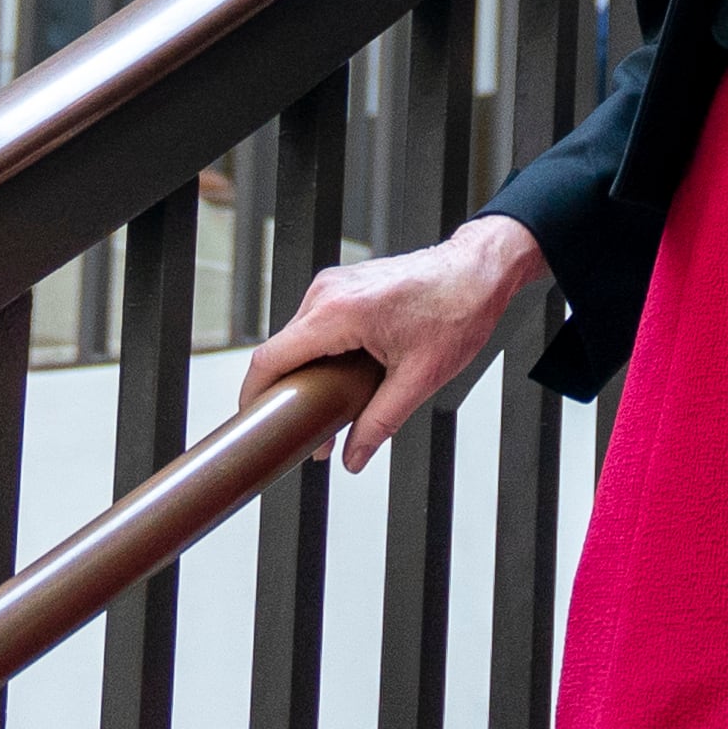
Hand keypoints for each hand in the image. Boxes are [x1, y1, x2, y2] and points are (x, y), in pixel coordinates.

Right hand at [243, 214, 546, 471]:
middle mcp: (326, 293)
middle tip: (298, 433)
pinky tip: (338, 380)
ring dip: (304, 374)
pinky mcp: (342, 286)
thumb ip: (380, 422)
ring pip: (297, 339)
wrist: (476, 271)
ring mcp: (332, 285)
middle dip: (284, 394)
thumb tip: (353, 457)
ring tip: (325, 411)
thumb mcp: (418, 379)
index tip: (250, 424)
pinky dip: (318, 354)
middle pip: (281, 351)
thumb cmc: (456, 312)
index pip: (271, 358)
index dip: (253, 395)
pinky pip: (315, 324)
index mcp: (338, 313)